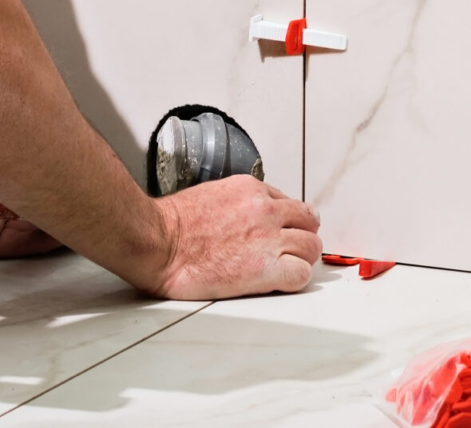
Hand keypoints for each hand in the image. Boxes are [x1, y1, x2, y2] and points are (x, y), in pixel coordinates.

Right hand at [143, 176, 321, 298]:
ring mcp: (268, 238)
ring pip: (311, 247)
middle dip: (301, 237)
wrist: (158, 242)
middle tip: (289, 252)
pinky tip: (277, 281)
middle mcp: (265, 210)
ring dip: (301, 259)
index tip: (281, 233)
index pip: (290, 204)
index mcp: (251, 190)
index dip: (288, 222)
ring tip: (283, 269)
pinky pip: (302, 274)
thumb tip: (246, 219)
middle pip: (309, 222)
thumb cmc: (172, 224)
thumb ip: (238, 204)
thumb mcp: (212, 195)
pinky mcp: (266, 268)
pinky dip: (294, 279)